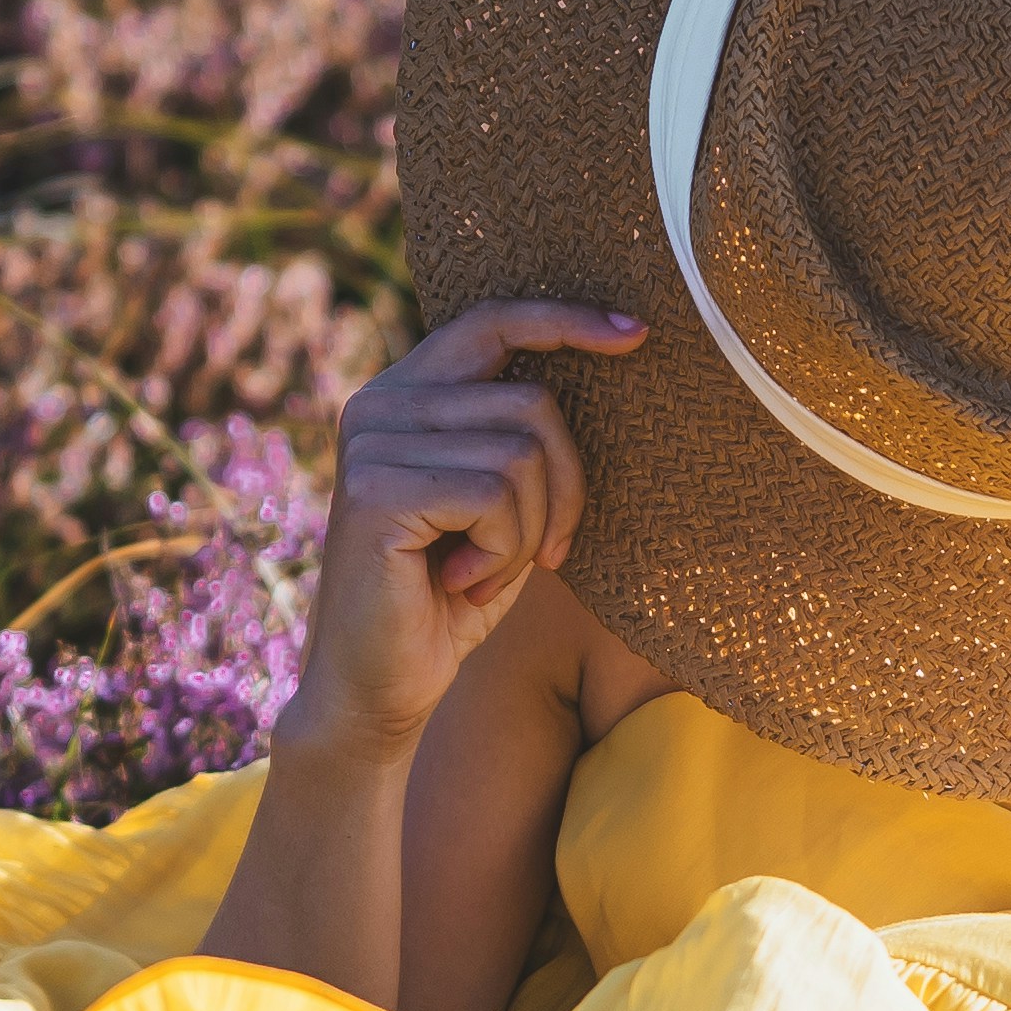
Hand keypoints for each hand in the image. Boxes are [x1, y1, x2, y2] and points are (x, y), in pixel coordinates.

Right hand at [281, 298, 642, 760]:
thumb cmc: (448, 600)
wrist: (376, 688)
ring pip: (520, 454)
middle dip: (564, 488)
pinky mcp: (377, 490)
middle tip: (543, 554)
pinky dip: (502, 551)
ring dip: (529, 532)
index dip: (567, 321)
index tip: (637, 335)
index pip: (494, 322)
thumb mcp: (498, 507)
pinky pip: (494, 496)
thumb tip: (605, 358)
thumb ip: (523, 441)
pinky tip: (461, 582)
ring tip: (484, 573)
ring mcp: (372, 442)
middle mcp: (379, 404)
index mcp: (405, 396)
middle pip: (531, 401)